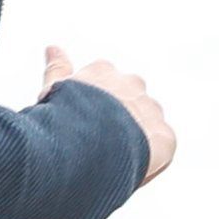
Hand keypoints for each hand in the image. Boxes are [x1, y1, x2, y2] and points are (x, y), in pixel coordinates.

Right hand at [44, 44, 176, 185]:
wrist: (87, 141)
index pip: (101, 88)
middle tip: (98, 147)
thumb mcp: (54, 89)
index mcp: (102, 71)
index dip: (90, 111)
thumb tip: (52, 46)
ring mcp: (150, 108)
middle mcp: (132, 84)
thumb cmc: (63, 116)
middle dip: (117, 121)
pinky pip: (160, 149)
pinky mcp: (166, 136)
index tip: (80, 127)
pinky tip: (128, 171)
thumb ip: (57, 68)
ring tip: (114, 162)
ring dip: (135, 140)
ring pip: (146, 125)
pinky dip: (149, 161)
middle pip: (127, 104)